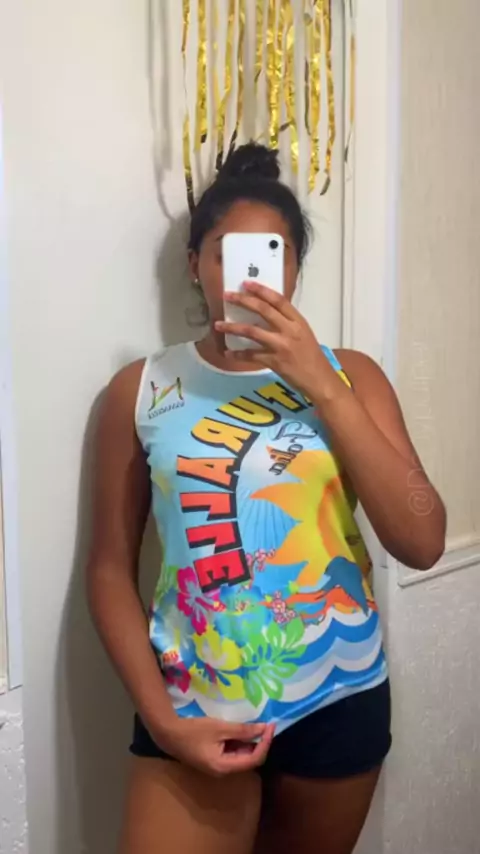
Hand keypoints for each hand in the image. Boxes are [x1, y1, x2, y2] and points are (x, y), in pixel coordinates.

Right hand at [151, 714, 274, 776]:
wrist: (168, 734)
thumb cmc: (193, 731)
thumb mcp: (219, 728)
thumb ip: (242, 730)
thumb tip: (263, 729)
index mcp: (225, 766)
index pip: (254, 759)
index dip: (265, 743)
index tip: (270, 726)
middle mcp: (223, 771)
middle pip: (248, 759)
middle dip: (259, 742)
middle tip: (265, 724)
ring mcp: (218, 766)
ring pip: (240, 756)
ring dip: (249, 742)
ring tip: (256, 724)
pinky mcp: (213, 759)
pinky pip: (232, 753)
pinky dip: (239, 742)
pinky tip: (241, 729)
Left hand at [215, 281, 344, 400]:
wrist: (319, 379)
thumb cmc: (312, 356)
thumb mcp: (303, 333)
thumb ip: (287, 322)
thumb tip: (267, 312)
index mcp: (298, 321)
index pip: (278, 300)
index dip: (261, 290)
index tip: (246, 283)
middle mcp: (290, 330)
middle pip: (263, 310)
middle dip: (243, 301)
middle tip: (227, 296)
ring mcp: (281, 346)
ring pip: (252, 331)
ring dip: (232, 327)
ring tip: (218, 324)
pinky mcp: (274, 362)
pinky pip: (251, 355)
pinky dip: (238, 354)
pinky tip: (228, 353)